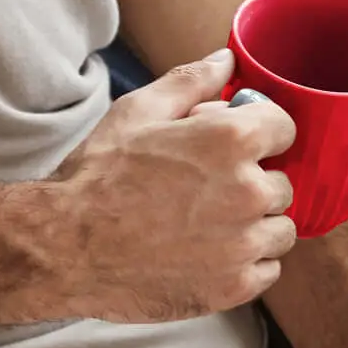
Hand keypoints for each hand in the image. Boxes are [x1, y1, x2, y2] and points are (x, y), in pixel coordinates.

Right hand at [21, 49, 299, 322]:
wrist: (63, 246)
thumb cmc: (97, 175)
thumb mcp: (138, 112)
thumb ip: (191, 83)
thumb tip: (226, 61)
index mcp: (230, 141)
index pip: (285, 128)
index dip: (259, 134)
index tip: (238, 146)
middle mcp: (247, 191)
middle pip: (283, 183)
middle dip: (254, 182)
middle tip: (211, 190)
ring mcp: (243, 244)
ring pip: (281, 230)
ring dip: (256, 225)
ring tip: (212, 225)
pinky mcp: (234, 286)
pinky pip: (269, 269)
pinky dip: (248, 263)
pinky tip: (212, 254)